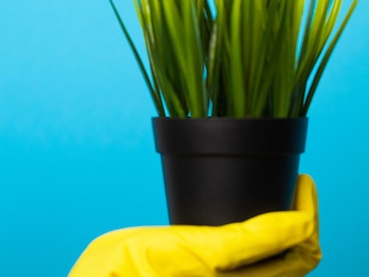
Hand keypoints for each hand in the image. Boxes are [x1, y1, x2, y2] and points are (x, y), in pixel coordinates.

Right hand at [68, 174, 319, 276]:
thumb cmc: (138, 271)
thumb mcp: (200, 252)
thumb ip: (249, 240)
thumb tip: (300, 224)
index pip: (300, 252)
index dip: (310, 213)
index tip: (304, 180)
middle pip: (290, 253)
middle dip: (299, 216)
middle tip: (294, 182)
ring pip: (270, 252)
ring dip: (280, 221)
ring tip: (275, 190)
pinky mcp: (203, 268)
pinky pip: (243, 248)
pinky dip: (256, 227)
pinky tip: (241, 208)